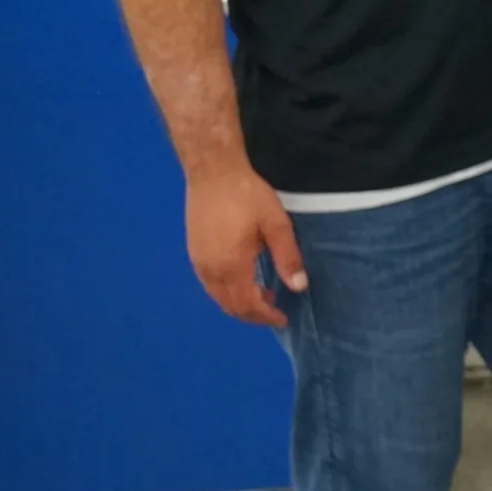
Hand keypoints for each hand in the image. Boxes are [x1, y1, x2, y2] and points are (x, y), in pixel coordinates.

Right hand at [185, 166, 305, 327]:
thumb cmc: (247, 195)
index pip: (247, 305)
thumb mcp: (276, 224)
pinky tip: (243, 279)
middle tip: (274, 310)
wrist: (213, 172)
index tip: (282, 318)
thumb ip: (287, 257)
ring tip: (263, 295)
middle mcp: (210, 271)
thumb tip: (298, 287)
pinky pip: (210, 284)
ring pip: (217, 297)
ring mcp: (198, 262)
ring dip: (239, 303)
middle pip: (230, 306)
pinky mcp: (193, 253)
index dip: (265, 316)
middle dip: (252, 314)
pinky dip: (227, 291)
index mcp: (231, 266)